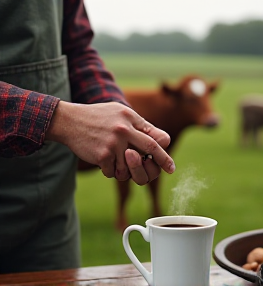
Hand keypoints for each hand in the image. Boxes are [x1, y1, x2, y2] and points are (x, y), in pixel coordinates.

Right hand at [46, 101, 174, 184]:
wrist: (69, 121)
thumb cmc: (98, 117)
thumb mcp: (121, 112)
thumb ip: (141, 125)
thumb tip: (163, 140)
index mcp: (130, 119)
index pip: (155, 138)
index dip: (165, 154)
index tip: (170, 166)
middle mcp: (124, 131)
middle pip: (151, 151)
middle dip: (160, 164)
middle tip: (169, 170)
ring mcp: (113, 144)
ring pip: (129, 169)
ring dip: (125, 170)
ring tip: (116, 160)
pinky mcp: (102, 156)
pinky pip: (112, 173)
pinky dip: (109, 170)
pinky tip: (102, 158)